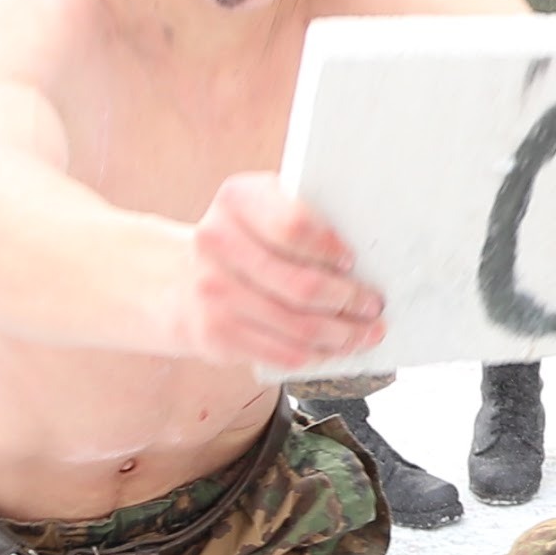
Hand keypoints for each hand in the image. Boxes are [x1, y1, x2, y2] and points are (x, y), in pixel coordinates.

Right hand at [183, 172, 386, 370]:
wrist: (182, 280)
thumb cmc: (245, 241)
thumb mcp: (264, 209)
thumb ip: (304, 214)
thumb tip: (368, 246)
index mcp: (237, 200)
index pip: (294, 226)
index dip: (330, 248)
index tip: (353, 262)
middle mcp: (217, 243)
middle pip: (302, 284)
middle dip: (350, 300)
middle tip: (373, 305)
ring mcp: (213, 291)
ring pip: (298, 326)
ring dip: (343, 335)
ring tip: (365, 333)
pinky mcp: (216, 333)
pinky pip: (282, 352)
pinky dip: (317, 355)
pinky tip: (333, 348)